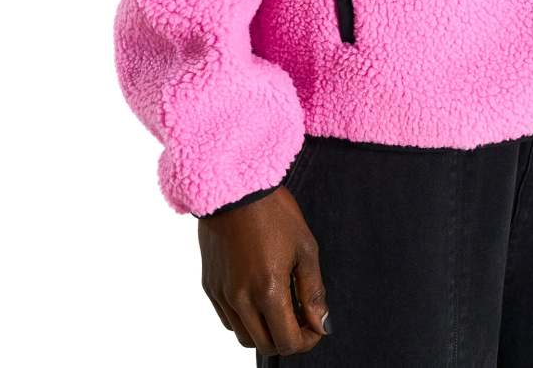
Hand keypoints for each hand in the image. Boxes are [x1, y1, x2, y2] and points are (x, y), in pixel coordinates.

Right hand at [198, 186, 330, 354]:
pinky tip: (258, 295)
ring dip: (265, 331)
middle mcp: (241, 299)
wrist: (234, 188)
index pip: (287, 342)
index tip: (315, 326)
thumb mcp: (304, 248)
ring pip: (244, 336)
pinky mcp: (210, 286)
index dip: (307, 340)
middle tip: (300, 318)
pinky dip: (245, 319)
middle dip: (287, 338)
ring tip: (279, 305)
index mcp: (268, 291)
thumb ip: (313, 291)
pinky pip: (228, 319)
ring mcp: (222, 295)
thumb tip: (322, 324)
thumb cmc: (273, 212)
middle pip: (265, 345)